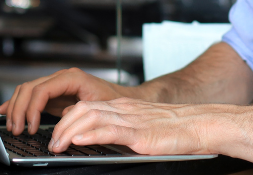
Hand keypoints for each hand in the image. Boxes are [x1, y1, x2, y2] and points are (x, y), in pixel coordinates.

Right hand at [0, 68, 135, 134]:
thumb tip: (60, 126)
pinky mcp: (54, 94)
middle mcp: (61, 78)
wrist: (124, 98)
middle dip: (19, 109)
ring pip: (27, 90)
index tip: (31, 127)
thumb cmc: (114, 102)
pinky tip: (5, 111)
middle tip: (17, 129)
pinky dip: (18, 104)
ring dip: (16, 108)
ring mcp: (56, 84)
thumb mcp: (98, 109)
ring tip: (14, 127)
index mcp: (72, 78)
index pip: (42, 89)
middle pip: (30, 88)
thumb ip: (78, 114)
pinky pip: (31, 95)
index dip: (32, 108)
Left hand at [48, 98, 221, 155]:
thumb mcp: (143, 126)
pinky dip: (91, 134)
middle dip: (61, 126)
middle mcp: (125, 110)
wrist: (201, 125)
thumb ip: (123, 129)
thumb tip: (102, 139)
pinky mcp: (141, 133)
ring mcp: (132, 120)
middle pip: (83, 109)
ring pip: (91, 117)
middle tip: (52, 143)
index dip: (66, 118)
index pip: (86, 107)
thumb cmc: (177, 129)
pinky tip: (79, 140)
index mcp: (124, 108)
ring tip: (58, 145)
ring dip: (69, 131)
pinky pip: (111, 130)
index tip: (56, 134)